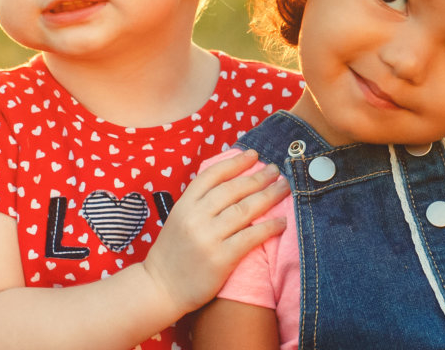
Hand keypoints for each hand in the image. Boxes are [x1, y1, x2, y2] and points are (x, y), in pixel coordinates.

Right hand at [139, 150, 288, 314]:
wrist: (160, 289)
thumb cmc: (173, 255)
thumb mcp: (178, 221)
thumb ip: (199, 205)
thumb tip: (230, 185)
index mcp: (184, 205)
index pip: (212, 175)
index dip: (235, 162)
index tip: (253, 155)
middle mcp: (195, 217)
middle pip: (233, 189)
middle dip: (258, 177)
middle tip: (276, 170)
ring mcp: (208, 238)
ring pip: (245, 209)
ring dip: (269, 196)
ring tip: (284, 188)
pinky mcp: (220, 258)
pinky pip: (251, 237)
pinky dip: (269, 227)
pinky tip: (282, 222)